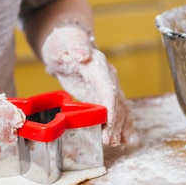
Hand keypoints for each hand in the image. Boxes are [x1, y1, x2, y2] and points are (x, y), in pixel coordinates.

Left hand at [41, 26, 132, 145]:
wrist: (65, 43)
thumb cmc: (63, 43)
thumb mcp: (65, 42)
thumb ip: (75, 46)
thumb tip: (83, 54)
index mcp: (98, 65)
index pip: (109, 88)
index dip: (111, 107)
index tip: (110, 123)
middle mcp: (107, 76)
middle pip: (116, 101)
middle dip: (115, 122)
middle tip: (109, 140)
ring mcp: (107, 84)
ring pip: (119, 107)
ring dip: (120, 126)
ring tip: (115, 142)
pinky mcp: (103, 93)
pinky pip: (116, 109)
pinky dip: (121, 123)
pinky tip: (122, 138)